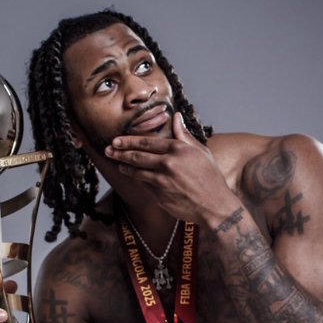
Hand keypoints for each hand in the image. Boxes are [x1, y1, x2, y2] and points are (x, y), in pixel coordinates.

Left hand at [104, 112, 234, 225]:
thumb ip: (184, 135)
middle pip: (137, 156)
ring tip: (116, 162)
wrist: (214, 205)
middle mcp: (168, 164)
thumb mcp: (200, 152)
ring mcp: (162, 181)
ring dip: (125, 166)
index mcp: (178, 149)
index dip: (129, 141)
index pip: (147, 142)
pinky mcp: (160, 196)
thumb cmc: (210, 178)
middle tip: (108, 149)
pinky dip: (137, 180)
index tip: (117, 140)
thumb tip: (176, 117)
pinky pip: (144, 185)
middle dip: (120, 152)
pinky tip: (131, 175)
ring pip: (137, 172)